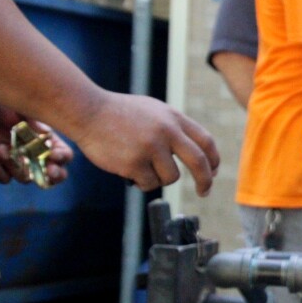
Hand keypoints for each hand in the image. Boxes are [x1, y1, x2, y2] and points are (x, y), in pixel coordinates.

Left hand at [0, 106, 72, 184]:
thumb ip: (41, 120)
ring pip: (26, 179)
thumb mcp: (25, 109)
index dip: (62, 157)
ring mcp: (19, 163)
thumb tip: (52, 129)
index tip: (52, 154)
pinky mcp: (1, 167)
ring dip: (16, 167)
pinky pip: (5, 179)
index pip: (65, 155)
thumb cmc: (5, 105)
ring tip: (2, 147)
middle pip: (56, 175)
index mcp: (47, 140)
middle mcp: (37, 155)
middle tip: (49, 171)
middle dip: (55, 175)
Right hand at [71, 92, 219, 194]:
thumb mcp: (154, 111)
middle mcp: (166, 131)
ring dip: (159, 178)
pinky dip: (142, 183)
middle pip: (199, 162)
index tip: (213, 171)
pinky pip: (149, 184)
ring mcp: (150, 147)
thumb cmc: (120, 113)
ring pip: (171, 177)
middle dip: (206, 181)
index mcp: (173, 118)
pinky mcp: (134, 163)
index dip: (214, 159)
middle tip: (204, 192)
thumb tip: (198, 154)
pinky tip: (129, 170)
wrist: (87, 111)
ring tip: (142, 167)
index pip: (205, 141)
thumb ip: (175, 128)